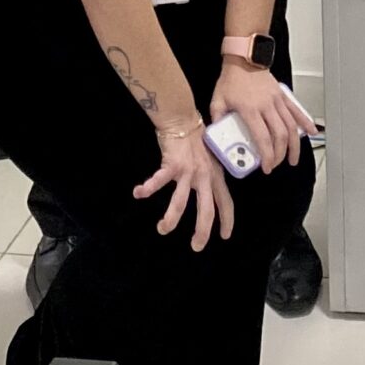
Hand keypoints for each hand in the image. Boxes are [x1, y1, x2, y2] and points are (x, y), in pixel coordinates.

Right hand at [133, 116, 234, 251]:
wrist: (183, 118)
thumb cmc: (196, 137)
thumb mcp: (212, 156)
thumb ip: (211, 173)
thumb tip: (211, 188)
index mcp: (216, 176)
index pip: (226, 202)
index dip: (227, 221)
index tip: (225, 236)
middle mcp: (204, 177)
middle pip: (206, 210)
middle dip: (202, 231)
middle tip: (196, 246)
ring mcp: (188, 172)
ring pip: (180, 202)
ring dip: (171, 219)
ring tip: (163, 229)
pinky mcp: (172, 165)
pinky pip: (158, 180)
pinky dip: (148, 188)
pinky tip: (138, 193)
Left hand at [211, 61, 316, 169]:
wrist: (243, 59)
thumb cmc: (231, 79)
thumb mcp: (217, 100)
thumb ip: (217, 119)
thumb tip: (216, 136)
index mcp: (250, 109)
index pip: (262, 138)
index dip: (267, 155)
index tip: (266, 167)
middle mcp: (266, 106)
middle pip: (279, 135)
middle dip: (280, 154)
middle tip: (275, 164)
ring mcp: (277, 100)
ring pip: (290, 126)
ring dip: (293, 145)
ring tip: (292, 158)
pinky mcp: (282, 95)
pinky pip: (296, 110)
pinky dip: (305, 122)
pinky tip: (311, 132)